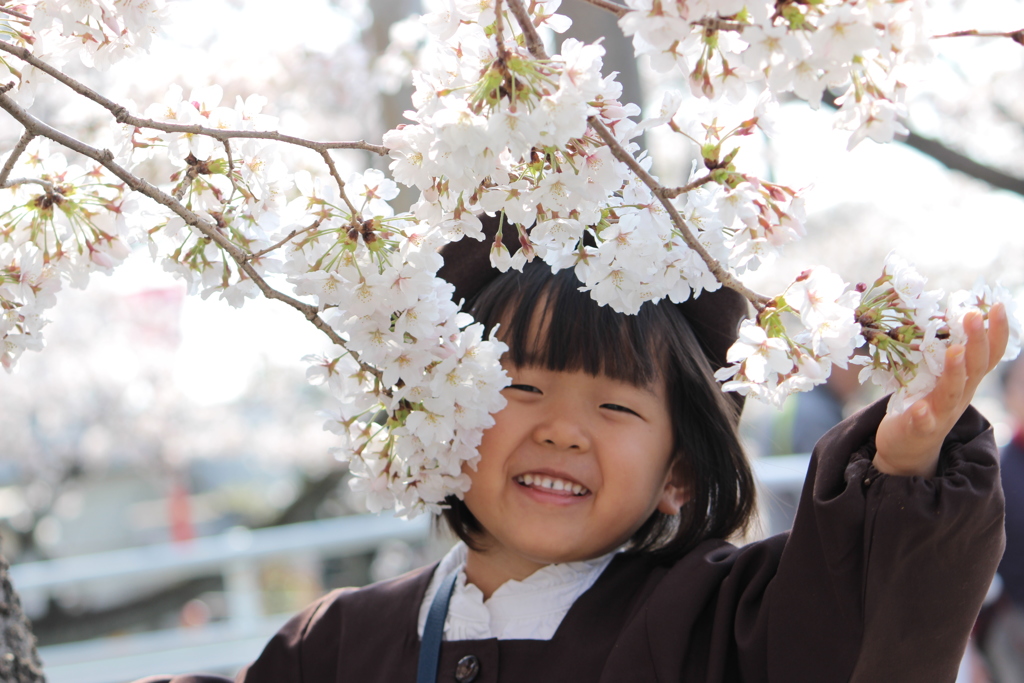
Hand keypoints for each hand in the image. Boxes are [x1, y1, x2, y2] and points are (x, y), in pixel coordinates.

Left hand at [873, 303, 1009, 477]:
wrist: (909, 447)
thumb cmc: (925, 403)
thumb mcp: (939, 378)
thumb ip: (944, 354)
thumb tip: (944, 315)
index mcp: (966, 381)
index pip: (988, 355)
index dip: (996, 333)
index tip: (996, 306)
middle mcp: (959, 396)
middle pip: (975, 369)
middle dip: (977, 342)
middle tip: (973, 315)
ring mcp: (940, 413)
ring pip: (951, 392)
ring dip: (955, 371)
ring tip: (955, 350)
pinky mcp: (919, 429)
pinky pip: (922, 423)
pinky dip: (922, 415)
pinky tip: (919, 407)